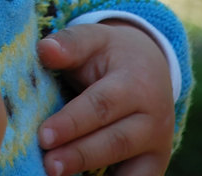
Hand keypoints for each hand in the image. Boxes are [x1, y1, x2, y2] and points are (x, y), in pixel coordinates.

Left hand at [37, 21, 174, 175]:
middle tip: (49, 165)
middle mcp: (153, 118)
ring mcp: (158, 145)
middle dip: (80, 155)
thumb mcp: (93, 39)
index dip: (72, 122)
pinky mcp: (154, 164)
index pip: (102, 105)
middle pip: (116, 141)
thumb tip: (45, 50)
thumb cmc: (110, 54)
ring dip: (93, 174)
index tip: (44, 136)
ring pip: (130, 170)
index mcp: (136, 82)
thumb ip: (70, 44)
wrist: (149, 66)